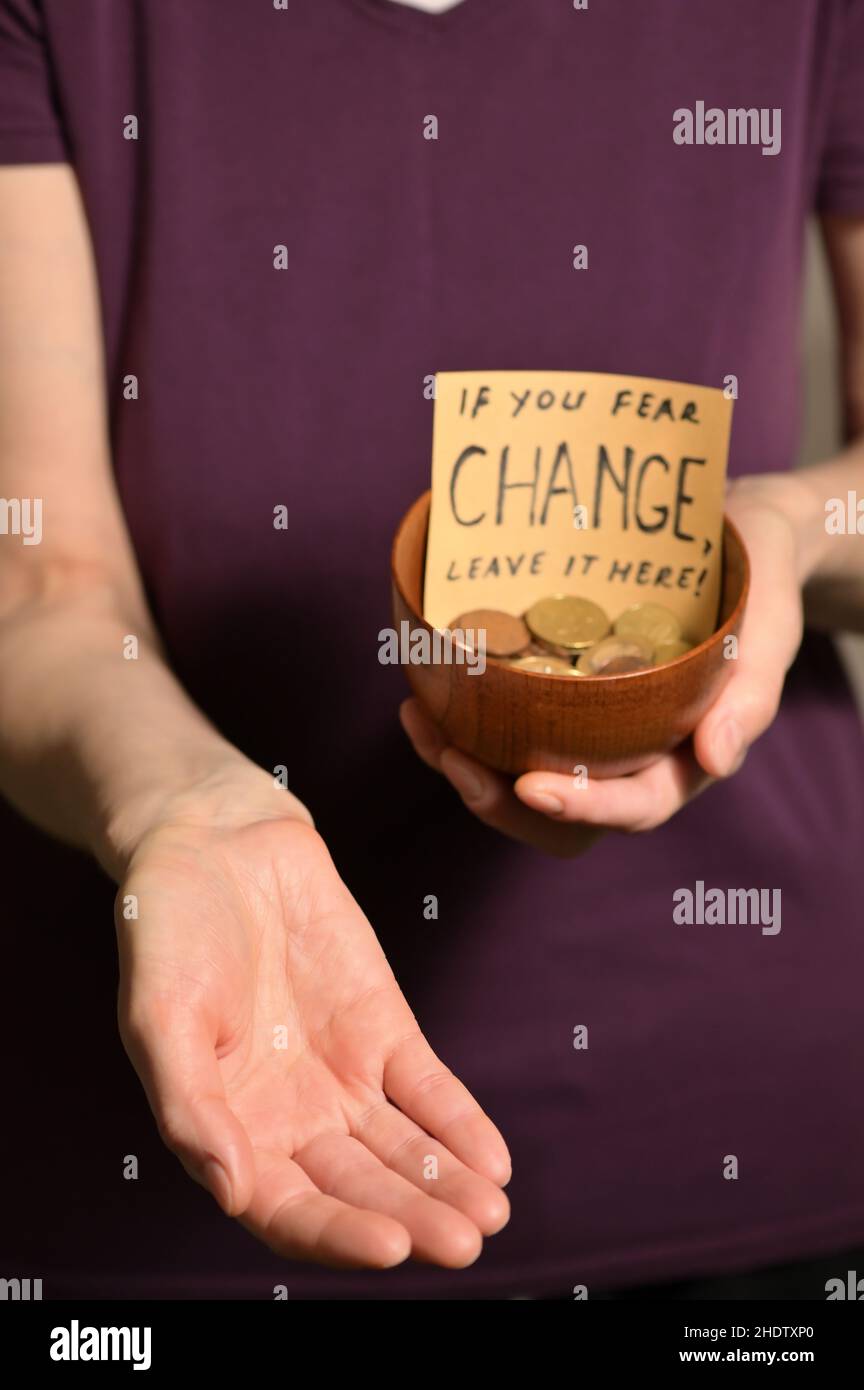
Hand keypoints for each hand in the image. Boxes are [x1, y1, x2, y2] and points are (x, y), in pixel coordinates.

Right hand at [115, 780, 510, 1268]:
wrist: (215, 843)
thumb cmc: (167, 933)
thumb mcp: (159, 1018)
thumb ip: (191, 1106)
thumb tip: (231, 1190)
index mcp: (228, 1131)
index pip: (288, 1210)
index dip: (337, 1235)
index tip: (391, 1247)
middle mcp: (290, 1119)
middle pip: (359, 1190)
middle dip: (413, 1220)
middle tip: (466, 1244)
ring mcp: (341, 1075)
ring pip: (400, 1149)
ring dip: (445, 1185)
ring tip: (490, 1216)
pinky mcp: (381, 1027)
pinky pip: (426, 1087)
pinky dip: (458, 1124)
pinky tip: (493, 1160)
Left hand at [401, 473, 808, 851]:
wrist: (735, 537)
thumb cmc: (756, 584)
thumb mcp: (768, 631)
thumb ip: (750, 697)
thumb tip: (718, 762)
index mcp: (682, 761)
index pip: (633, 807)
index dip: (581, 807)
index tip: (530, 786)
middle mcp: (629, 760)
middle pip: (560, 818)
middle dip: (499, 804)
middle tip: (452, 756)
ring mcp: (588, 735)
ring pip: (518, 783)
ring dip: (463, 767)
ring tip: (421, 721)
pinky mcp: (557, 701)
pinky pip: (504, 732)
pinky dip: (460, 722)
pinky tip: (424, 689)